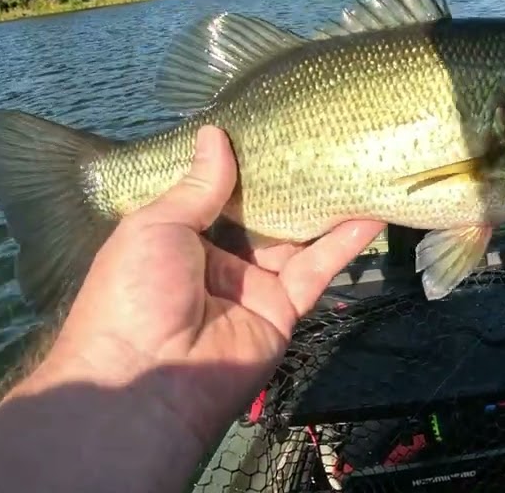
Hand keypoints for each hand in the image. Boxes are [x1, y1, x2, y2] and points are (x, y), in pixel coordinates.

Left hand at [30, 125, 384, 447]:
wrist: (148, 377)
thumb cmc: (134, 293)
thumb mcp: (155, 226)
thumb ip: (197, 186)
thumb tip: (216, 134)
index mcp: (180, 240)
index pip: (219, 195)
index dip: (243, 165)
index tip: (271, 126)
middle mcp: (220, 260)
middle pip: (263, 214)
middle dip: (289, 181)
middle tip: (322, 137)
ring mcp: (255, 285)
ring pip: (296, 238)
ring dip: (324, 205)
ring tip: (356, 163)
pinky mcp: (285, 308)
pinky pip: (317, 270)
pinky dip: (344, 243)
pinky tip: (370, 212)